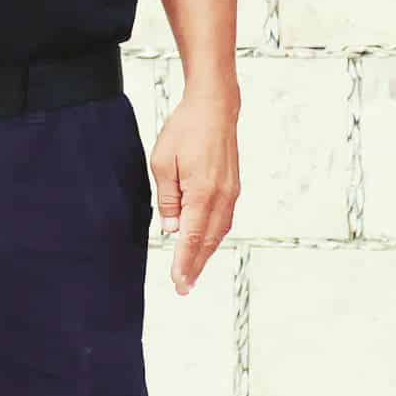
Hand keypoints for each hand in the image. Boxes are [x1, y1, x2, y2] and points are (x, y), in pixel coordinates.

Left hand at [152, 85, 238, 295]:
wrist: (214, 108)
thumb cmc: (185, 130)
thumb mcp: (162, 163)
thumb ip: (168, 200)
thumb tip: (172, 230)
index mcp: (201, 193)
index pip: (191, 238)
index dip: (184, 263)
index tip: (178, 282)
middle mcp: (221, 197)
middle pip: (208, 242)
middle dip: (195, 266)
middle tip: (184, 287)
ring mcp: (231, 193)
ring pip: (218, 233)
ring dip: (206, 254)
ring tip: (193, 272)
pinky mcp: (233, 188)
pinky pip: (224, 220)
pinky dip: (214, 237)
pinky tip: (205, 245)